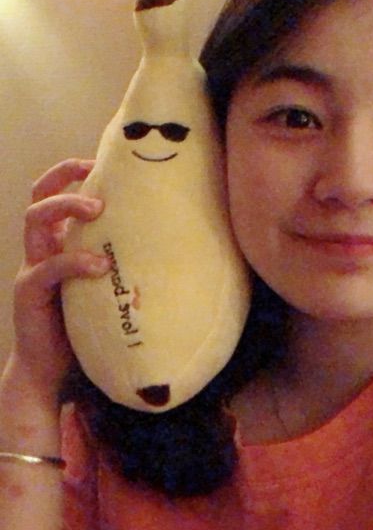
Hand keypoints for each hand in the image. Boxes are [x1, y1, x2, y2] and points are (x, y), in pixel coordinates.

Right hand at [11, 158, 110, 395]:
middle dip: (63, 177)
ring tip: (97, 209)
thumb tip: (185, 242)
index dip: (72, 171)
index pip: (56, 193)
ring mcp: (33, 268)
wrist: (56, 370)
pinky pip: (48, 269)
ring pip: (34, 221)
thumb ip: (128, 259)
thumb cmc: (92, 321)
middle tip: (94, 172)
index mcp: (62, 242)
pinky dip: (75, 261)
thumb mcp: (111, 282)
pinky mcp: (30, 293)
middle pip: (39, 196)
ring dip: (65, 207)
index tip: (102, 160)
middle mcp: (44, 249)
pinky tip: (101, 265)